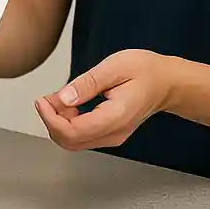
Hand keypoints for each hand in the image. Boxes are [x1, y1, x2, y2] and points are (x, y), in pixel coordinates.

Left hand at [35, 49, 175, 151]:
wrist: (168, 82)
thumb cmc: (146, 71)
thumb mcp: (114, 67)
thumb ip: (87, 84)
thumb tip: (63, 98)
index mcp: (115, 118)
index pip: (73, 132)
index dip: (50, 118)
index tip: (41, 100)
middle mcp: (113, 133)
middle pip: (70, 142)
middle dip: (51, 121)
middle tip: (46, 98)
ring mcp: (112, 135)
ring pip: (74, 141)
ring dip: (58, 122)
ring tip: (56, 98)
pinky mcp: (110, 132)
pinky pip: (82, 135)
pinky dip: (68, 122)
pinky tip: (67, 103)